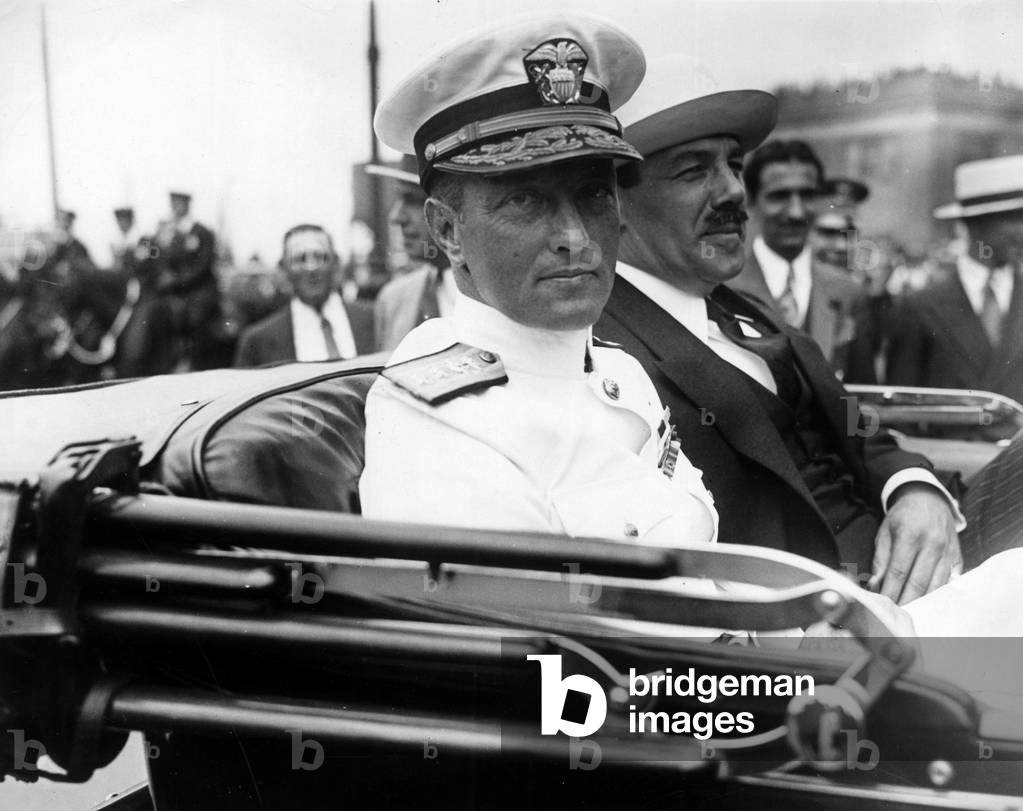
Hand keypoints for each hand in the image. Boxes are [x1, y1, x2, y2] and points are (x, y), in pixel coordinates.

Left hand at [869, 483, 960, 604]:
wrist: (928, 498)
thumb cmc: (902, 517)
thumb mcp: (884, 532)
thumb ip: (880, 559)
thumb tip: (875, 584)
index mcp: (910, 535)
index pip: (899, 572)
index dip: (891, 592)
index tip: (884, 606)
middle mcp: (932, 544)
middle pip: (919, 582)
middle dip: (906, 602)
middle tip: (896, 615)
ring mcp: (948, 551)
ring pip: (937, 585)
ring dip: (923, 602)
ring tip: (910, 613)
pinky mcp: (958, 556)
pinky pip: (950, 580)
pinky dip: (940, 594)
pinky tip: (930, 603)